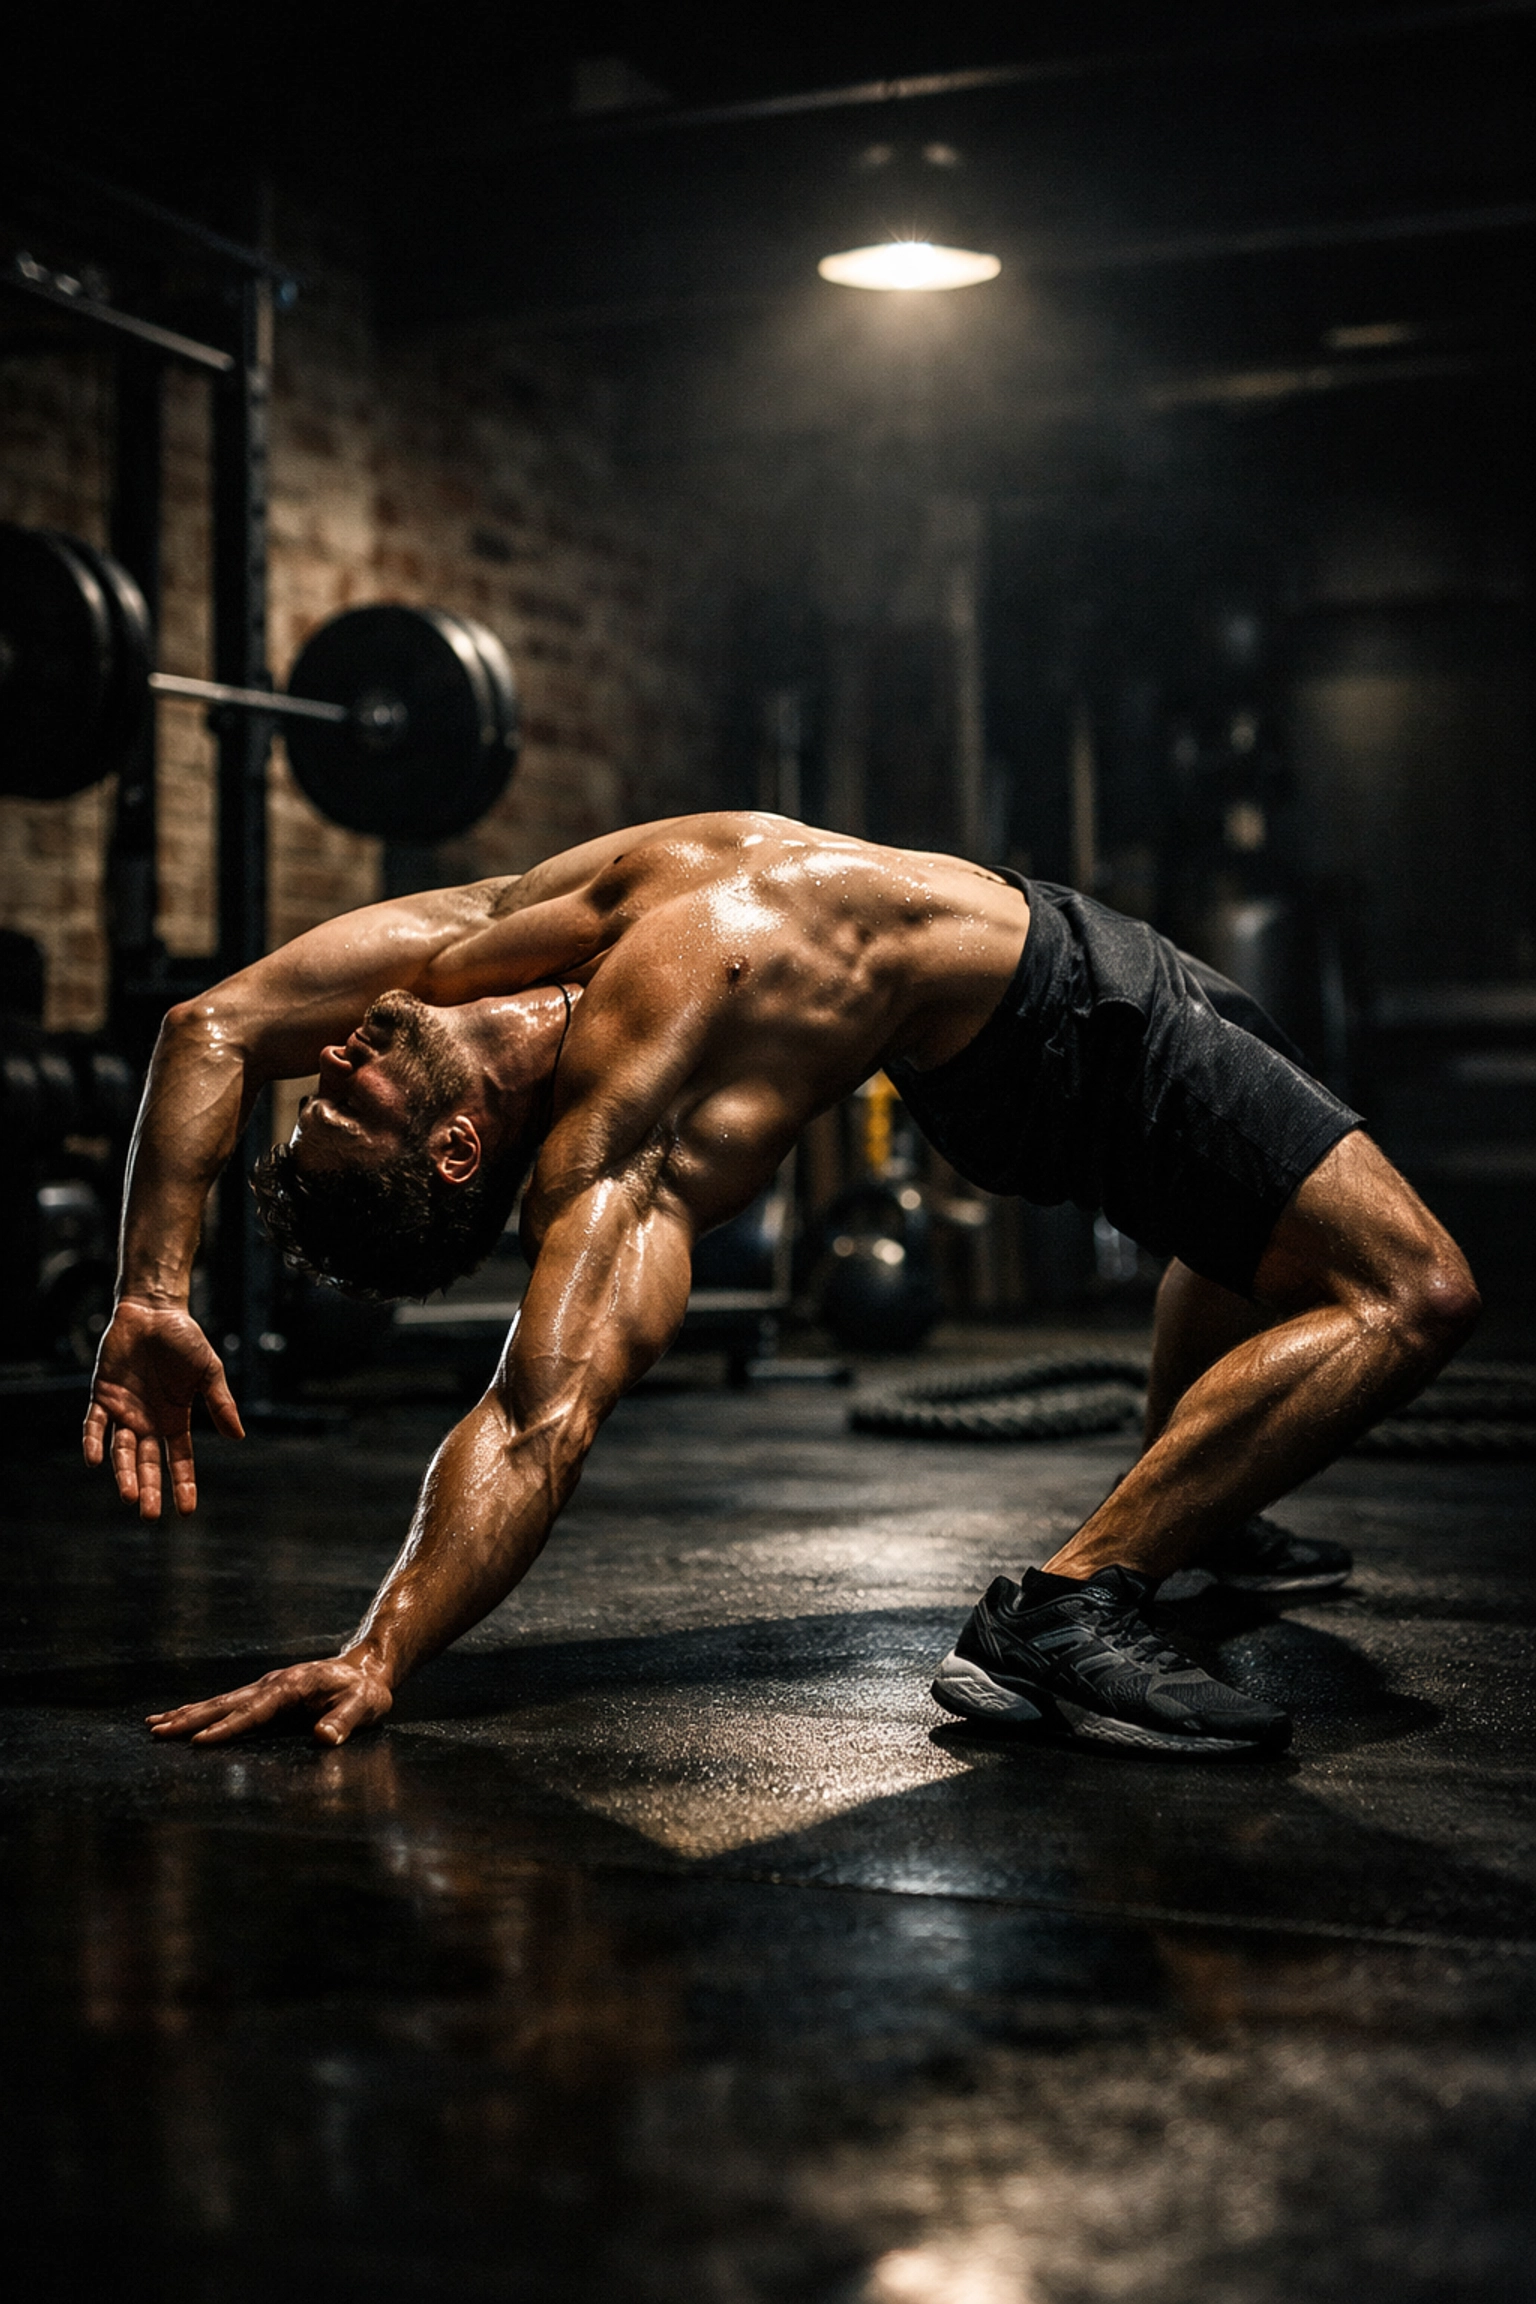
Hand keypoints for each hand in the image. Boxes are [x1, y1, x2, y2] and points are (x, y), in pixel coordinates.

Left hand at [83, 1297, 243, 1517]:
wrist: (153, 1311)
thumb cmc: (184, 1340)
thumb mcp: (209, 1372)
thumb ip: (220, 1403)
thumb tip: (238, 1437)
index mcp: (175, 1420)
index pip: (179, 1460)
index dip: (183, 1485)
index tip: (187, 1512)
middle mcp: (148, 1422)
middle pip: (148, 1463)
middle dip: (149, 1489)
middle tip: (149, 1515)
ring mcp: (124, 1412)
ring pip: (121, 1451)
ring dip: (123, 1473)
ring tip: (129, 1495)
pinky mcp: (102, 1396)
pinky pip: (95, 1425)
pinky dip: (94, 1442)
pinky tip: (95, 1460)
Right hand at [147, 1651, 393, 1745]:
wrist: (367, 1667)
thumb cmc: (366, 1691)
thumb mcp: (364, 1706)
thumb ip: (344, 1721)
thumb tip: (324, 1739)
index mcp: (292, 1687)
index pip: (254, 1711)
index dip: (228, 1728)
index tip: (199, 1742)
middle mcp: (273, 1684)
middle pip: (225, 1703)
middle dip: (191, 1719)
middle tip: (158, 1732)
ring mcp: (266, 1687)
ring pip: (220, 1701)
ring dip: (188, 1713)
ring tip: (155, 1725)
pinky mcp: (265, 1693)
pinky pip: (228, 1703)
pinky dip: (202, 1710)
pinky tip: (182, 1716)